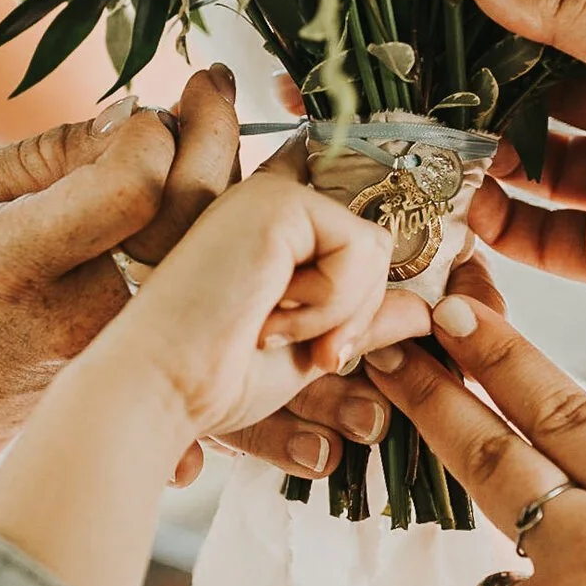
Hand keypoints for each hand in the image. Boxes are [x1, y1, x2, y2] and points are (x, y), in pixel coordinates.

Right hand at [0, 89, 190, 476]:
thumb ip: (44, 152)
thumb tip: (135, 116)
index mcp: (14, 265)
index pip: (130, 187)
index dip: (148, 132)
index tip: (138, 108)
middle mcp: (82, 314)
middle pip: (190, 214)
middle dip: (211, 133)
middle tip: (207, 86)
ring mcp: (125, 346)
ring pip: (212, 248)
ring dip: (222, 176)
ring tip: (201, 128)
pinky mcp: (151, 360)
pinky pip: (207, 282)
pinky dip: (214, 225)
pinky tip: (198, 187)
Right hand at [89, 162, 431, 442]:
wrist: (162, 389)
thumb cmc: (213, 380)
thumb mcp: (307, 353)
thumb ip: (361, 324)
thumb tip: (423, 309)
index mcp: (268, 234)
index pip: (349, 236)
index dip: (365, 279)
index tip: (344, 342)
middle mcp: (268, 203)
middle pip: (372, 249)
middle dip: (355, 319)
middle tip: (311, 358)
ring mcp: (271, 196)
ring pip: (373, 249)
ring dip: (340, 315)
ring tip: (276, 335)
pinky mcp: (278, 201)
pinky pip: (361, 250)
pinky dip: (332, 304)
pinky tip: (270, 319)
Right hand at [459, 0, 585, 349]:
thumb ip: (578, 1)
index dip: (534, 0)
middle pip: (558, 88)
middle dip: (498, 79)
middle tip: (430, 60)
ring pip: (541, 160)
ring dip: (491, 146)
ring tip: (434, 126)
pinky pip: (540, 233)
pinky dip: (498, 218)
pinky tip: (460, 194)